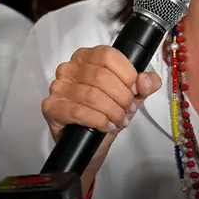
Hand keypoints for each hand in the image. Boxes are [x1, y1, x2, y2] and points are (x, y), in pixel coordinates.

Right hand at [41, 45, 162, 187]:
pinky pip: (78, 111)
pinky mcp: (51, 107)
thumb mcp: (130, 96)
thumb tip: (148, 80)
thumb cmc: (106, 112)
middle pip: (101, 76)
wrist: (90, 143)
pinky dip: (97, 120)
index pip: (108, 55)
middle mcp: (69, 68)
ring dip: (112, 111)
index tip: (136, 90)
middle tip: (128, 110)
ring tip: (119, 120)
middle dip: (122, 97)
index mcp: (87, 57)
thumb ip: (143, 85)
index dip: (127, 74)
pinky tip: (105, 125)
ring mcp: (58, 87)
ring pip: (92, 95)